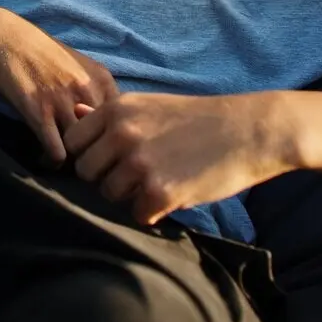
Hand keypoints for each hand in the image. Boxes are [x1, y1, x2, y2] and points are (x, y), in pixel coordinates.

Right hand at [0, 5, 118, 163]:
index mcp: (103, 79)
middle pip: (104, 138)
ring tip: (64, 162)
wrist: (8, 38)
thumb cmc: (43, 53)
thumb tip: (108, 125)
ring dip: (73, 161)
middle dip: (95, 153)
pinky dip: (53, 162)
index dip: (112, 139)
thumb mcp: (80, 66)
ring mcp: (63, 101)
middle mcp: (87, 90)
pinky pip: (57, 152)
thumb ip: (97, 91)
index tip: (100, 147)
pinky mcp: (39, 112)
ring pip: (82, 149)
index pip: (122, 122)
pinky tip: (46, 158)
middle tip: (83, 160)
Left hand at [64, 90, 321, 226]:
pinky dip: (152, 213)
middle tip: (135, 178)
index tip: (107, 161)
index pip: (72, 142)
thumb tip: (73, 111)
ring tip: (157, 185)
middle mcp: (121, 134)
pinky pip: (137, 215)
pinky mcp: (160, 191)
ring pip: (109, 196)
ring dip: (129, 197)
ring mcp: (139, 163)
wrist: (248, 131)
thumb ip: (110, 116)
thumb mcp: (149, 106)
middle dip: (106, 179)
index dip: (87, 156)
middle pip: (86, 173)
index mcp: (116, 110)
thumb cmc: (196, 120)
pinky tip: (171, 199)